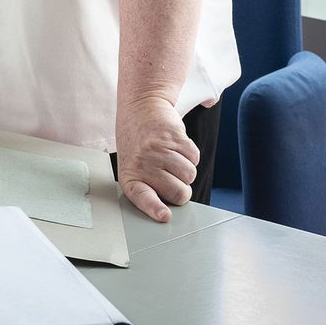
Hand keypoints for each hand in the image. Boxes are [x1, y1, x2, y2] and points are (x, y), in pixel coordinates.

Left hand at [116, 94, 198, 221]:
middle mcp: (142, 164)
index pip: (142, 197)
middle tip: (170, 176)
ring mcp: (157, 149)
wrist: (141, 109)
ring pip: (190, 176)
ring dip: (186, 170)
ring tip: (170, 158)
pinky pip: (195, 158)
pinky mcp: (173, 136)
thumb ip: (150, 189)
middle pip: (180, 193)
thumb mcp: (135, 169)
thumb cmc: (138, 146)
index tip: (164, 216)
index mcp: (130, 178)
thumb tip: (169, 212)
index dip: (154, 208)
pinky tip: (175, 147)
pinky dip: (190, 155)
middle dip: (182, 188)